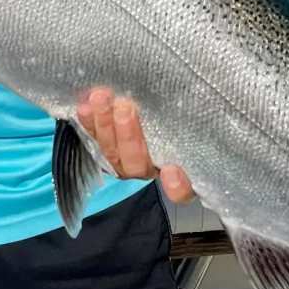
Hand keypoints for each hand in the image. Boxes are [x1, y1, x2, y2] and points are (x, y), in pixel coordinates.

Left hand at [76, 87, 194, 203]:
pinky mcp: (105, 148)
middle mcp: (151, 170)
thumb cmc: (186, 117)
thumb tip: (195, 121)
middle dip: (130, 136)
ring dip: (104, 126)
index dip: (177, 185)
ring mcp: (125, 161)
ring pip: (112, 153)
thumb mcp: (196, 121)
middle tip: (126, 107)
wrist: (153, 102)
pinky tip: (84, 106)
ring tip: (101, 98)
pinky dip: (88, 123)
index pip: (182, 190)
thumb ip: (203, 121)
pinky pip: (93, 141)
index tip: (172, 171)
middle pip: (138, 164)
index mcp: (180, 173)